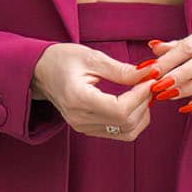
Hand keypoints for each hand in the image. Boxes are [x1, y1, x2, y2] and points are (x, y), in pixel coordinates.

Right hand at [31, 41, 156, 142]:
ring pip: (127, 132)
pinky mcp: (89, 130)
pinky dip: (135, 120)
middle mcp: (80, 119)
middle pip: (126, 123)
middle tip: (150, 82)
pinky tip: (136, 103)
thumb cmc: (63, 60)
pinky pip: (120, 134)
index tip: (150, 79)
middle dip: (145, 103)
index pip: (120, 110)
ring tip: (144, 92)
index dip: (141, 96)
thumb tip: (150, 73)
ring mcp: (83, 128)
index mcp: (78, 99)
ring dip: (143, 114)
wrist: (41, 73)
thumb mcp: (92, 58)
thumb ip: (121, 70)